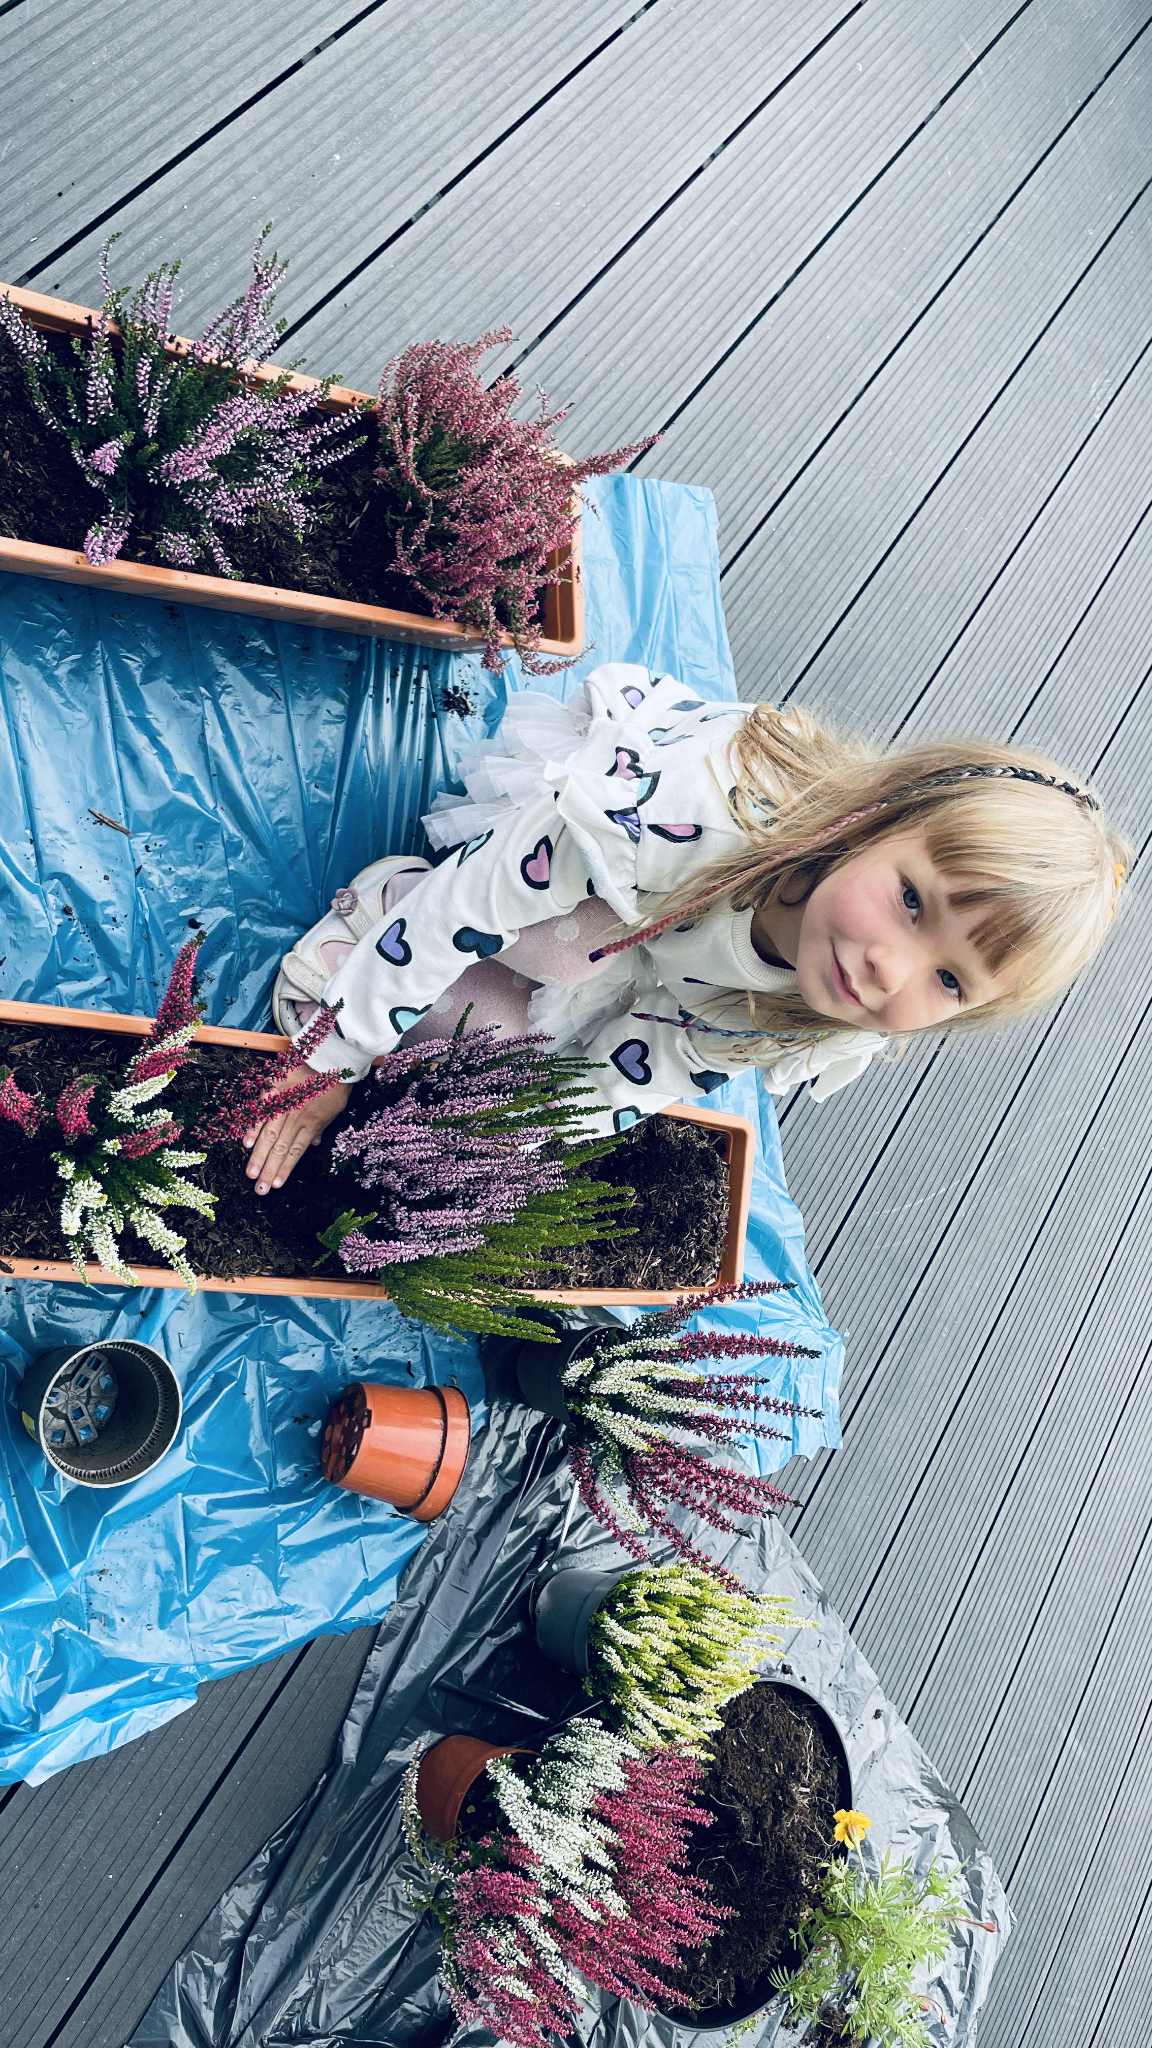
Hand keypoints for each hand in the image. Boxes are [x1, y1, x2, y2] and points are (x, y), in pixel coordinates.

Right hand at [243, 1069, 351, 1194]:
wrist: (331, 1056)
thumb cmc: (335, 1082)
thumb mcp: (335, 1109)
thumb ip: (321, 1127)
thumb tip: (314, 1144)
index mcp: (312, 1123)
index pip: (296, 1152)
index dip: (285, 1169)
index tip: (276, 1185)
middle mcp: (297, 1117)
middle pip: (280, 1149)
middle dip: (269, 1171)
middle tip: (259, 1189)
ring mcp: (284, 1103)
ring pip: (269, 1135)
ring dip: (259, 1156)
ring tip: (251, 1174)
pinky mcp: (274, 1089)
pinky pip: (262, 1110)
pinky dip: (254, 1126)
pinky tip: (246, 1142)